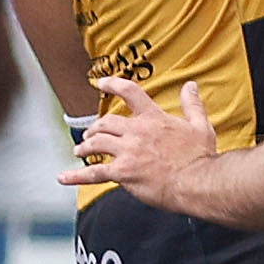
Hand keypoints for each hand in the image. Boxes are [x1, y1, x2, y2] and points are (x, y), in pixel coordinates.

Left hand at [59, 76, 219, 207]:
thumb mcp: (200, 125)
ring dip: (85, 147)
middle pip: (106, 122)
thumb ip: (192, 104)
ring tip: (80, 151)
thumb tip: (190, 86)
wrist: (197, 181)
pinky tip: (63, 177)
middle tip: (90, 134)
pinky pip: (93, 173)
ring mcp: (127, 152)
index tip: (100, 82)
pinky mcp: (122, 173)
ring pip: (96, 144)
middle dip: (95, 128)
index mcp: (154, 118)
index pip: (130, 93)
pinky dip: (76, 175)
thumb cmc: (200, 156)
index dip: (113, 85)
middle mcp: (137, 132)